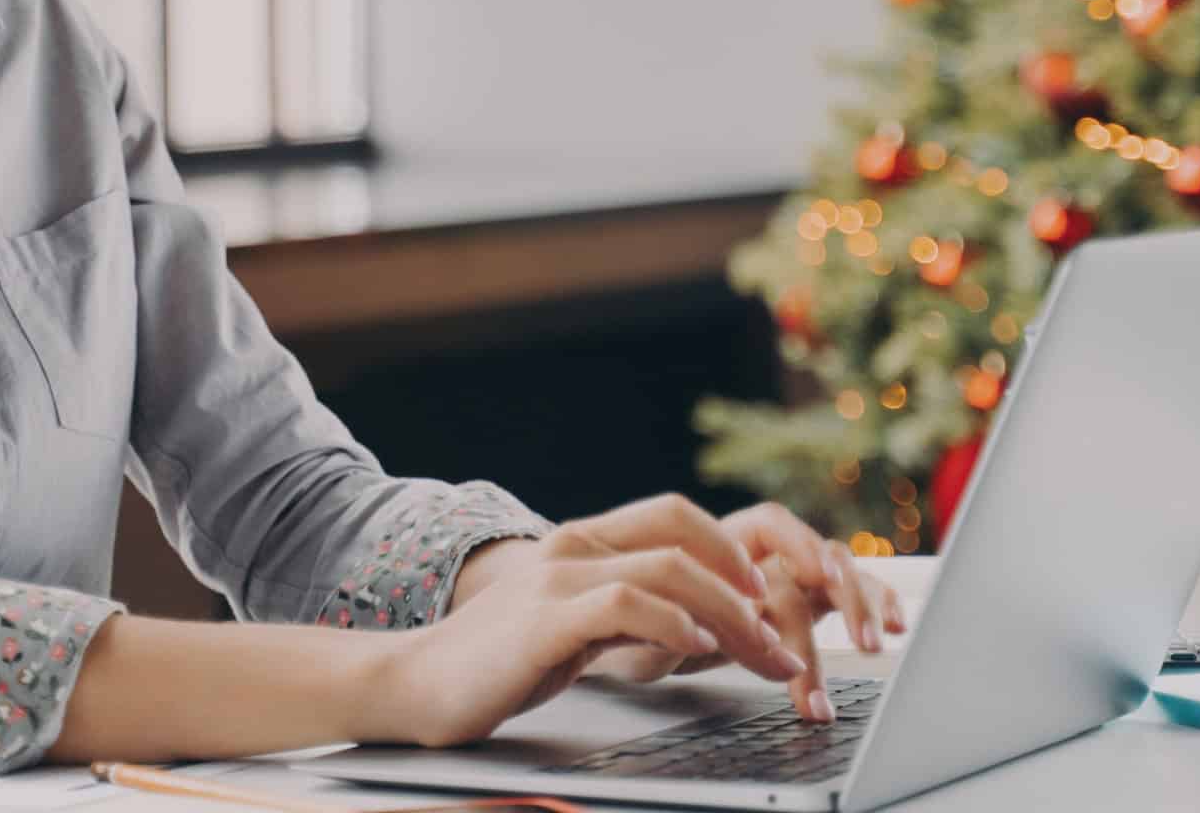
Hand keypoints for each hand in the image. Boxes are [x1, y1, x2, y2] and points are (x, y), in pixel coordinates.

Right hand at [367, 524, 808, 749]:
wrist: (416, 683)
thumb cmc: (496, 664)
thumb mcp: (570, 626)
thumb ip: (620, 613)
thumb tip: (693, 626)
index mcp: (580, 543)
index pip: (672, 516)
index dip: (728, 547)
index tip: (765, 593)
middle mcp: (572, 548)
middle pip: (684, 543)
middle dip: (748, 594)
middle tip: (783, 644)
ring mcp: (557, 579)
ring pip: (667, 572)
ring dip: (729, 615)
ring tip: (762, 655)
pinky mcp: (546, 619)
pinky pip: (624, 605)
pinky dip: (671, 623)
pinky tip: (696, 647)